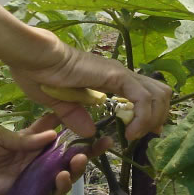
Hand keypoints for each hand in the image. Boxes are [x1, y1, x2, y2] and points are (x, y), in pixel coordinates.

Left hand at [0, 114, 109, 194]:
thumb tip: (53, 135)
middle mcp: (37, 158)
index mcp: (32, 139)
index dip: (78, 129)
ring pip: (64, 174)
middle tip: (102, 144)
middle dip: (88, 151)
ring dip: (76, 169)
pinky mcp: (28, 192)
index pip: (61, 133)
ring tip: (79, 161)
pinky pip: (49, 192)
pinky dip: (59, 186)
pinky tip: (60, 177)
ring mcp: (34, 176)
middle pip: (69, 156)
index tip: (95, 123)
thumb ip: (25, 138)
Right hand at [8, 30, 171, 139]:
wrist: (33, 58)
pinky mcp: (116, 76)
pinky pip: (142, 98)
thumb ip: (75, 116)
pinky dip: (142, 118)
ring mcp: (120, 73)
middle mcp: (120, 75)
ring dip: (152, 119)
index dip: (150, 116)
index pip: (145, 95)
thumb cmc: (40, 75)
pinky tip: (129, 133)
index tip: (138, 135)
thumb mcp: (59, 103)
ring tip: (134, 135)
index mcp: (109, 80)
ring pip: (158, 95)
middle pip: (160, 93)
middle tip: (144, 136)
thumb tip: (89, 132)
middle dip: (158, 117)